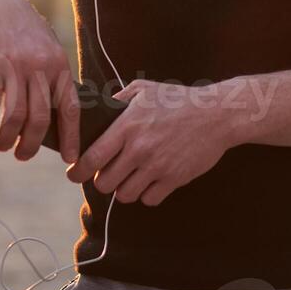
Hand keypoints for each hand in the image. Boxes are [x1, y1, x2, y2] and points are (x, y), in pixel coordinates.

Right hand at [0, 0, 79, 163]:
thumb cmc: (17, 26)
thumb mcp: (43, 46)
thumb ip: (50, 75)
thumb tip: (53, 114)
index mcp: (59, 64)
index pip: (70, 108)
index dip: (72, 137)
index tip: (71, 159)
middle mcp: (40, 66)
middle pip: (40, 119)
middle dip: (32, 145)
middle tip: (23, 156)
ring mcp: (15, 64)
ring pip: (15, 114)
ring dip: (7, 137)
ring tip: (2, 146)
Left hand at [65, 79, 232, 205]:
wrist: (216, 114)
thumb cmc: (178, 99)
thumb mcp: (144, 90)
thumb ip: (118, 99)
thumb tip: (99, 109)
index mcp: (127, 126)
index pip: (92, 157)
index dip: (78, 171)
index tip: (74, 174)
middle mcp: (139, 149)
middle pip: (104, 183)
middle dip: (102, 181)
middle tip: (107, 174)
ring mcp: (157, 166)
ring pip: (125, 195)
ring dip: (124, 189)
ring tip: (129, 178)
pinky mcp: (174, 179)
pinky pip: (149, 199)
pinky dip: (147, 194)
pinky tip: (150, 182)